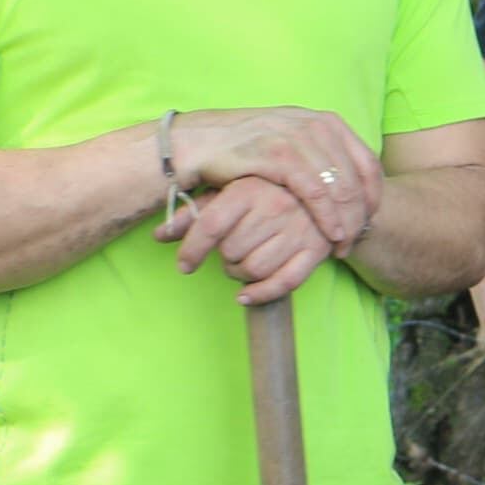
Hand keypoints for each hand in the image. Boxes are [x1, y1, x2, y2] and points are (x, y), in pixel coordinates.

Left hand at [155, 174, 338, 302]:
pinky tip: (245, 296)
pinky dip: (261, 294)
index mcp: (250, 188)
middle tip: (228, 252)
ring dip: (240, 275)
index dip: (192, 249)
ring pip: (254, 269)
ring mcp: (299, 229)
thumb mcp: (229, 192)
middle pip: (232, 251)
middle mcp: (275, 206)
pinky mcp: (316, 249)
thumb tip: (159, 235)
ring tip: (242, 264)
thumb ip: (194, 213)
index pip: (212, 224)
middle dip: (224, 258)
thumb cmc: (266, 191)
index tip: (184, 265)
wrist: (325, 189)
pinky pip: (285, 282)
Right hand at [170, 107, 382, 247]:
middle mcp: (318, 126)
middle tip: (357, 240)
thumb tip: (354, 182)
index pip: (368, 163)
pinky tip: (331, 235)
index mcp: (327, 122)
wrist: (200, 142)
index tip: (371, 220)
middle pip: (358, 179)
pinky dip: (328, 217)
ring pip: (340, 188)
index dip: (375, 196)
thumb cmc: (248, 149)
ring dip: (346, 222)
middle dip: (361, 215)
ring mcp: (299, 138)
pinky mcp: (280, 155)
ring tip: (343, 246)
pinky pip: (316, 192)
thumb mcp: (294, 144)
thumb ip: (323, 156)